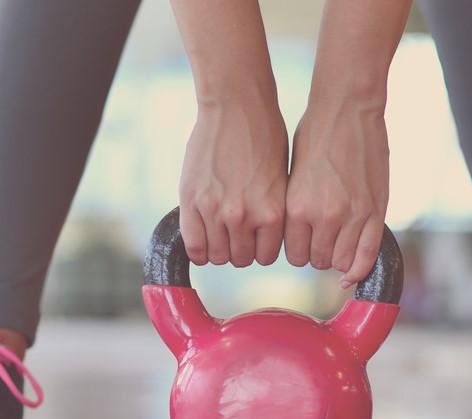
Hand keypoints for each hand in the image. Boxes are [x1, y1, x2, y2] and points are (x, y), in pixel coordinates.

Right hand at [179, 97, 288, 267]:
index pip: (266, 256)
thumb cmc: (264, 139)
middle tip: (237, 237)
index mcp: (272, 213)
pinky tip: (202, 242)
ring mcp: (216, 209)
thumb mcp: (279, 183)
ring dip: (218, 249)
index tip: (255, 242)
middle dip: (240, 250)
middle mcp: (244, 216)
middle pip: (240, 258)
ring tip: (220, 235)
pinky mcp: (192, 200)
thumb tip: (261, 241)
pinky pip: (193, 244)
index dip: (260, 250)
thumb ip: (269, 214)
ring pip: (217, 254)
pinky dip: (198, 249)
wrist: (237, 107)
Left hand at [284, 99, 388, 288]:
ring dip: (339, 258)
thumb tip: (301, 236)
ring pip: (342, 261)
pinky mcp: (375, 211)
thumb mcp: (295, 175)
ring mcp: (352, 215)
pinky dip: (359, 268)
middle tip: (320, 241)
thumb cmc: (316, 135)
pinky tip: (352, 272)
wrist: (347, 108)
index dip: (299, 251)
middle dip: (318, 254)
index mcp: (297, 207)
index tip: (303, 243)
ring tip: (337, 244)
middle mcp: (324, 215)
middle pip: (318, 260)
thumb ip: (299, 208)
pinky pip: (367, 254)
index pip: (294, 254)